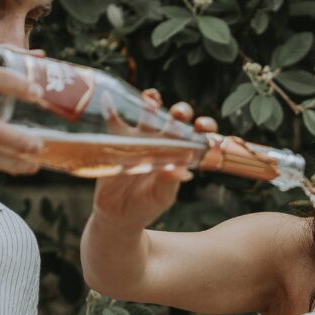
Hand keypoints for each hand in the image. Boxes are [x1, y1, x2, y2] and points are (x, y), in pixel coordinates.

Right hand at [93, 90, 216, 229]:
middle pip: (174, 118)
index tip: (201, 126)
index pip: (196, 134)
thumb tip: (181, 171)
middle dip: (179, 111)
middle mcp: (161, 142)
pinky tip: (111, 99)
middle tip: (177, 113)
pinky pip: (114, 121)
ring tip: (150, 99)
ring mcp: (139, 139)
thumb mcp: (161, 197)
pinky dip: (111, 109)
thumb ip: (170, 181)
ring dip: (150, 103)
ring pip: (147, 113)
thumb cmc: (146, 206)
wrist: (118, 216)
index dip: (203, 126)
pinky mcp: (117, 141)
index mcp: (178, 154)